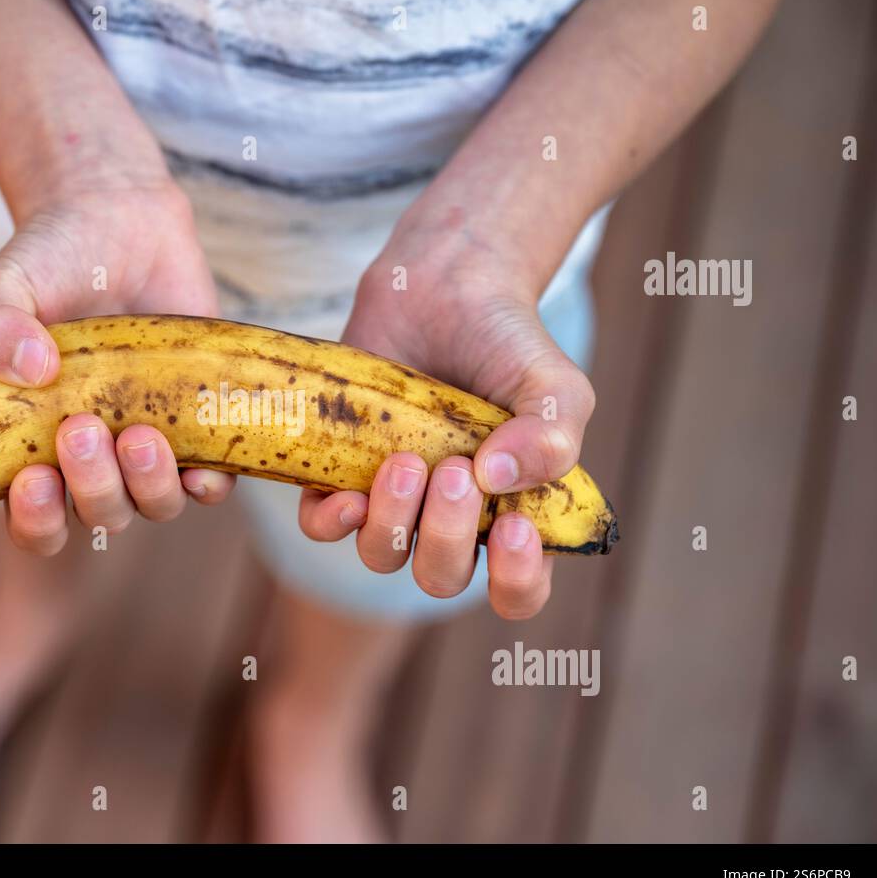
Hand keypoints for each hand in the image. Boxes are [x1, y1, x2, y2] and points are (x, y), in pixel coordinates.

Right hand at [0, 179, 235, 553]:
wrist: (118, 223)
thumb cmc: (50, 264)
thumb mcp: (5, 284)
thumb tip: (26, 366)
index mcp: (32, 449)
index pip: (32, 522)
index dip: (35, 520)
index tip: (32, 480)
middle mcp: (92, 461)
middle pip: (98, 514)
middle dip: (93, 485)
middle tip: (84, 429)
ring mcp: (148, 445)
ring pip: (155, 505)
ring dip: (149, 484)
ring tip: (141, 435)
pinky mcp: (200, 426)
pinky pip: (212, 481)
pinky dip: (209, 482)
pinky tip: (202, 464)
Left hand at [298, 242, 595, 618]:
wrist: (448, 287)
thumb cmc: (509, 345)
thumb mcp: (554, 388)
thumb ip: (552, 438)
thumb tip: (497, 479)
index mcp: (511, 517)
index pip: (517, 590)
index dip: (515, 581)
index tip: (514, 529)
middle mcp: (449, 520)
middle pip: (441, 577)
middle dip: (447, 538)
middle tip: (455, 472)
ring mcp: (393, 499)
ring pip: (380, 555)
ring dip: (392, 522)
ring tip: (406, 461)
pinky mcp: (339, 469)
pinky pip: (322, 525)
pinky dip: (330, 520)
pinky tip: (348, 491)